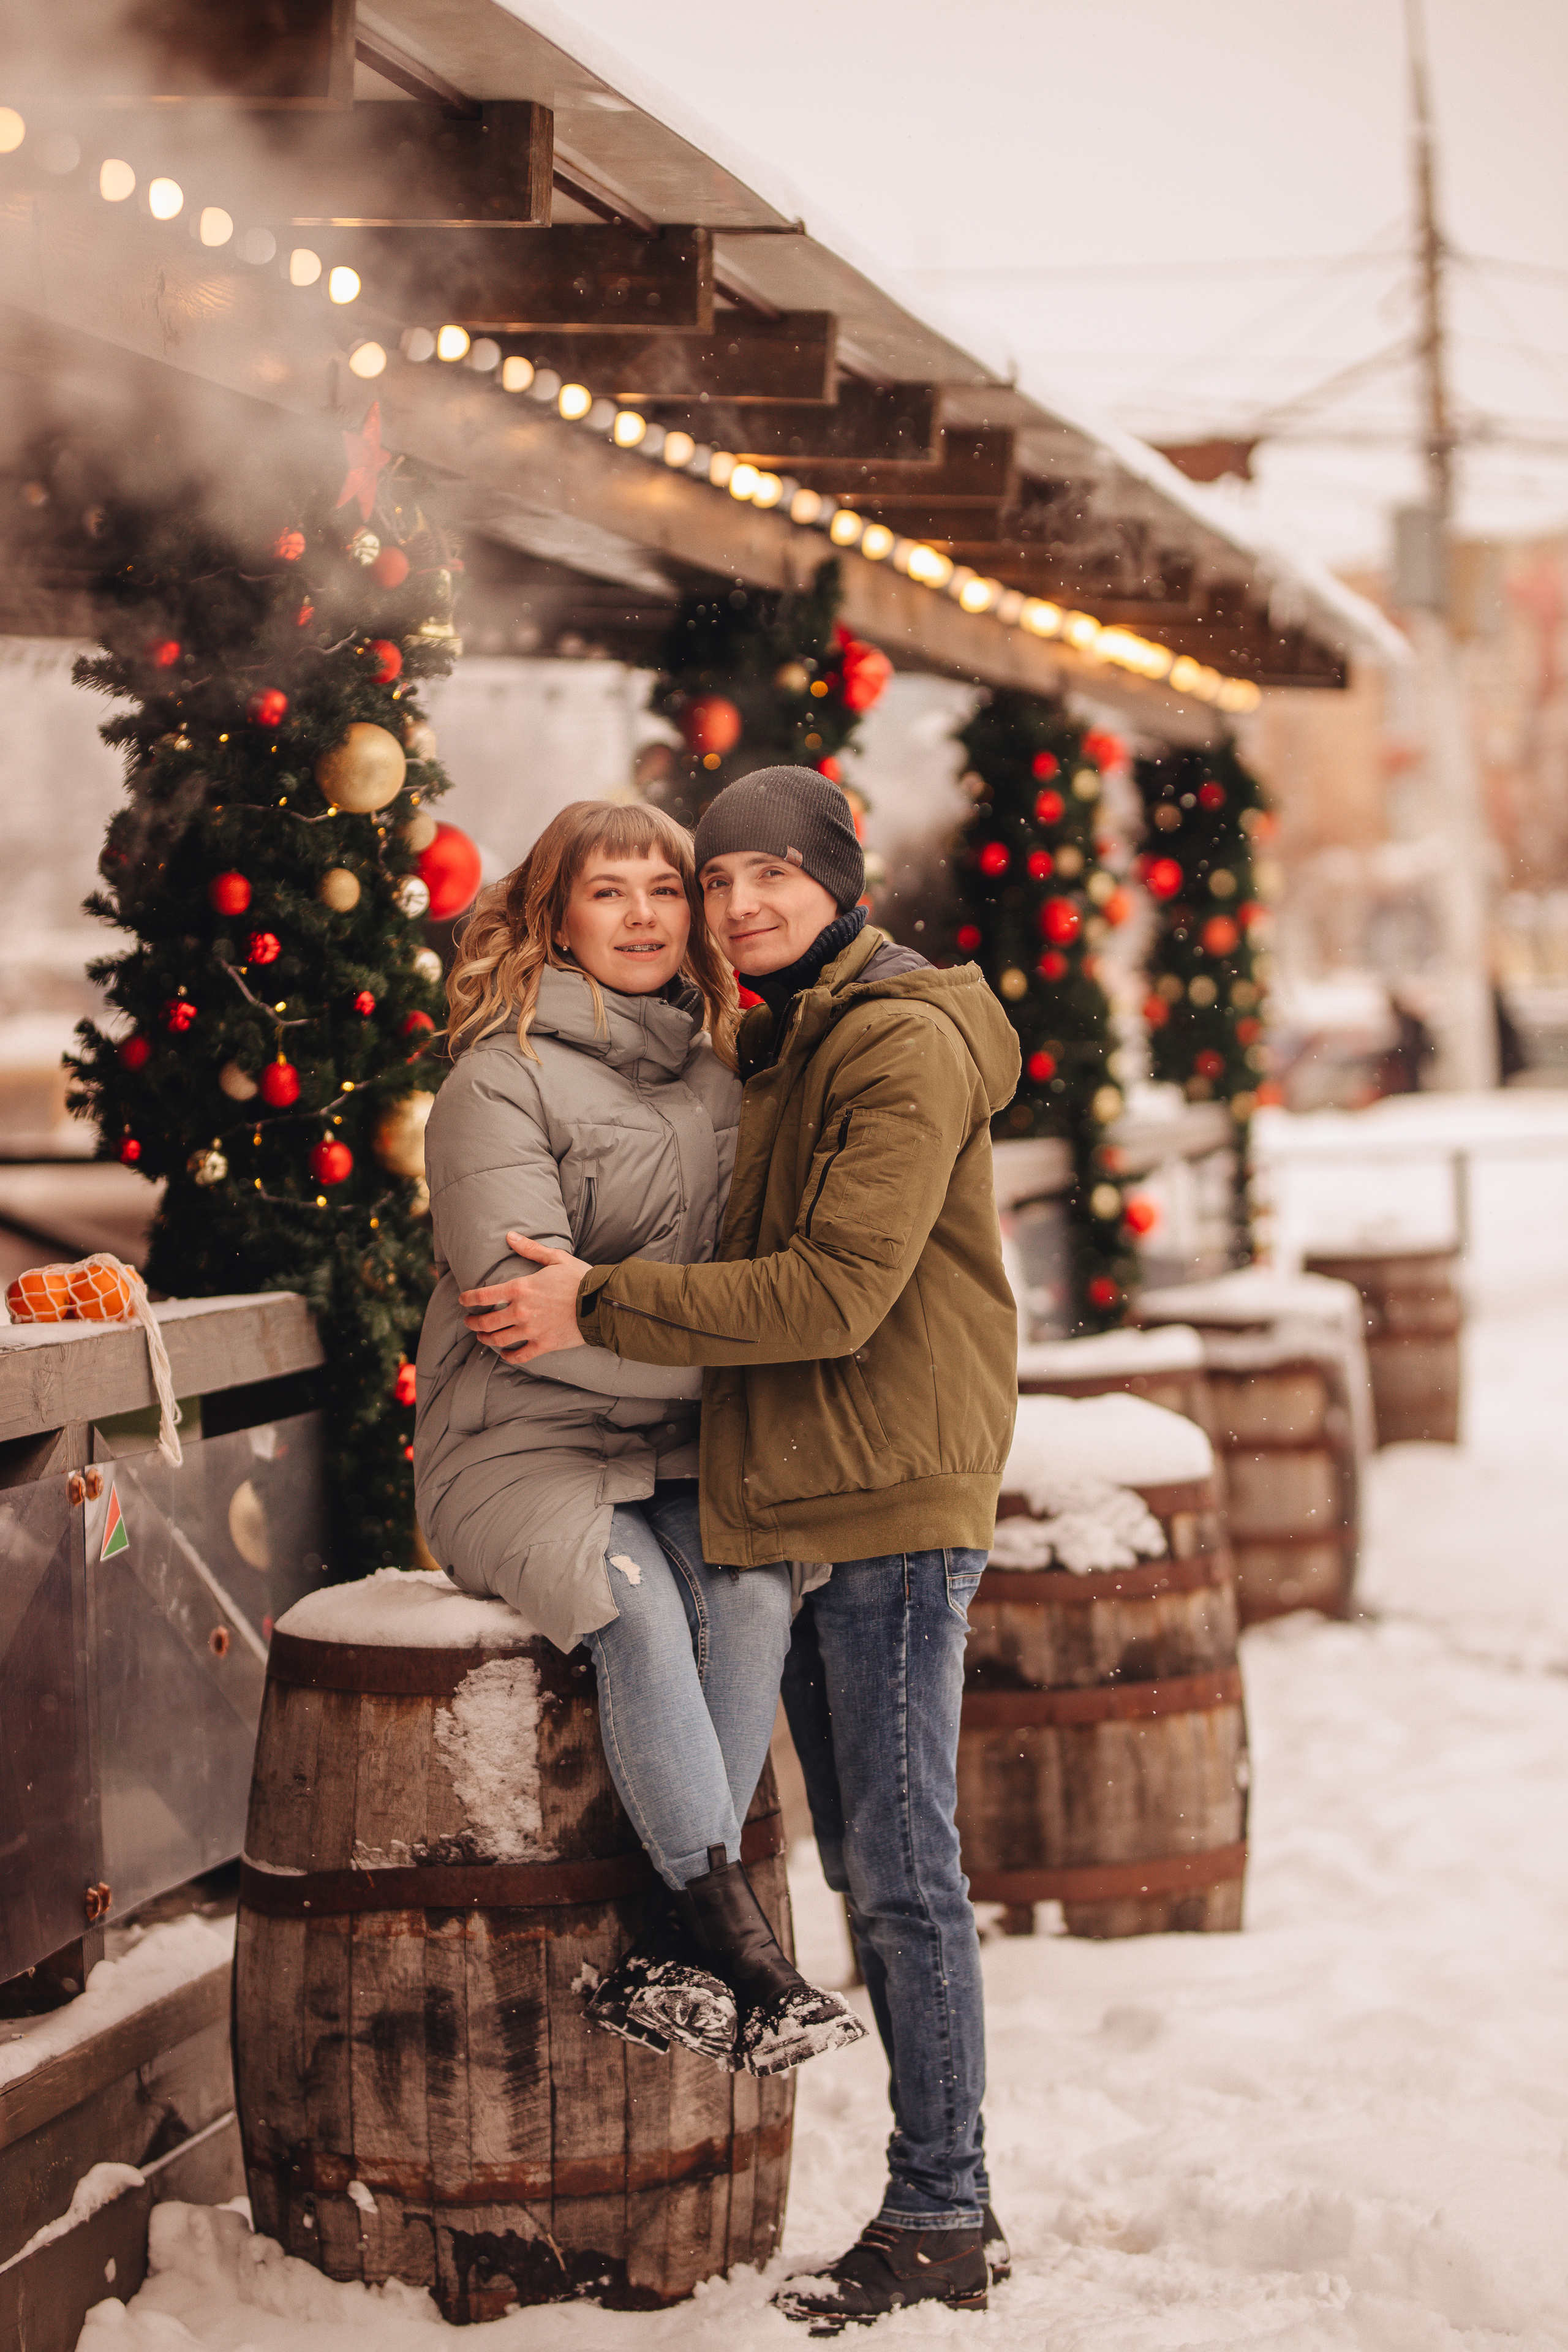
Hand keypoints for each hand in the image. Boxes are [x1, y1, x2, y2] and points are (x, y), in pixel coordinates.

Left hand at [460, 1232, 589, 1362]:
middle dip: (473, 1322)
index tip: (463, 1301)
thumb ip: (530, 1249)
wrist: (602, 1303)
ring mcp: (531, 1331)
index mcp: (521, 1288)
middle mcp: (521, 1311)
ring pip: (498, 1340)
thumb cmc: (580, 1278)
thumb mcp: (556, 1258)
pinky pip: (520, 1356)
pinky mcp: (543, 1345)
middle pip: (487, 1321)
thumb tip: (509, 1236)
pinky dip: (509, 1357)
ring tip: (482, 1337)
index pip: (485, 1295)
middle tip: (469, 1322)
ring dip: (486, 1339)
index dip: (469, 1299)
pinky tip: (505, 1355)